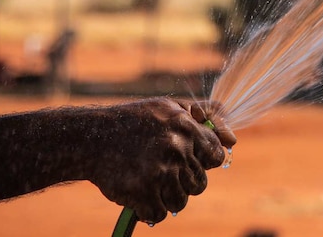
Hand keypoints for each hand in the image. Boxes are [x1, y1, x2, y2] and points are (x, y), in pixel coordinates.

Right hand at [84, 97, 234, 223]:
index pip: (215, 156)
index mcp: (186, 127)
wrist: (90, 138)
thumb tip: (232, 140)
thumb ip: (205, 117)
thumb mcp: (169, 108)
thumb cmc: (134, 122)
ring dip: (165, 196)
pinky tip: (137, 193)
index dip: (203, 161)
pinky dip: (147, 209)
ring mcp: (159, 171)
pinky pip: (159, 214)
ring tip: (147, 180)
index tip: (187, 160)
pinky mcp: (141, 191)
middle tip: (161, 170)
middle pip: (199, 184)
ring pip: (181, 201)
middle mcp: (176, 148)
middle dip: (182, 181)